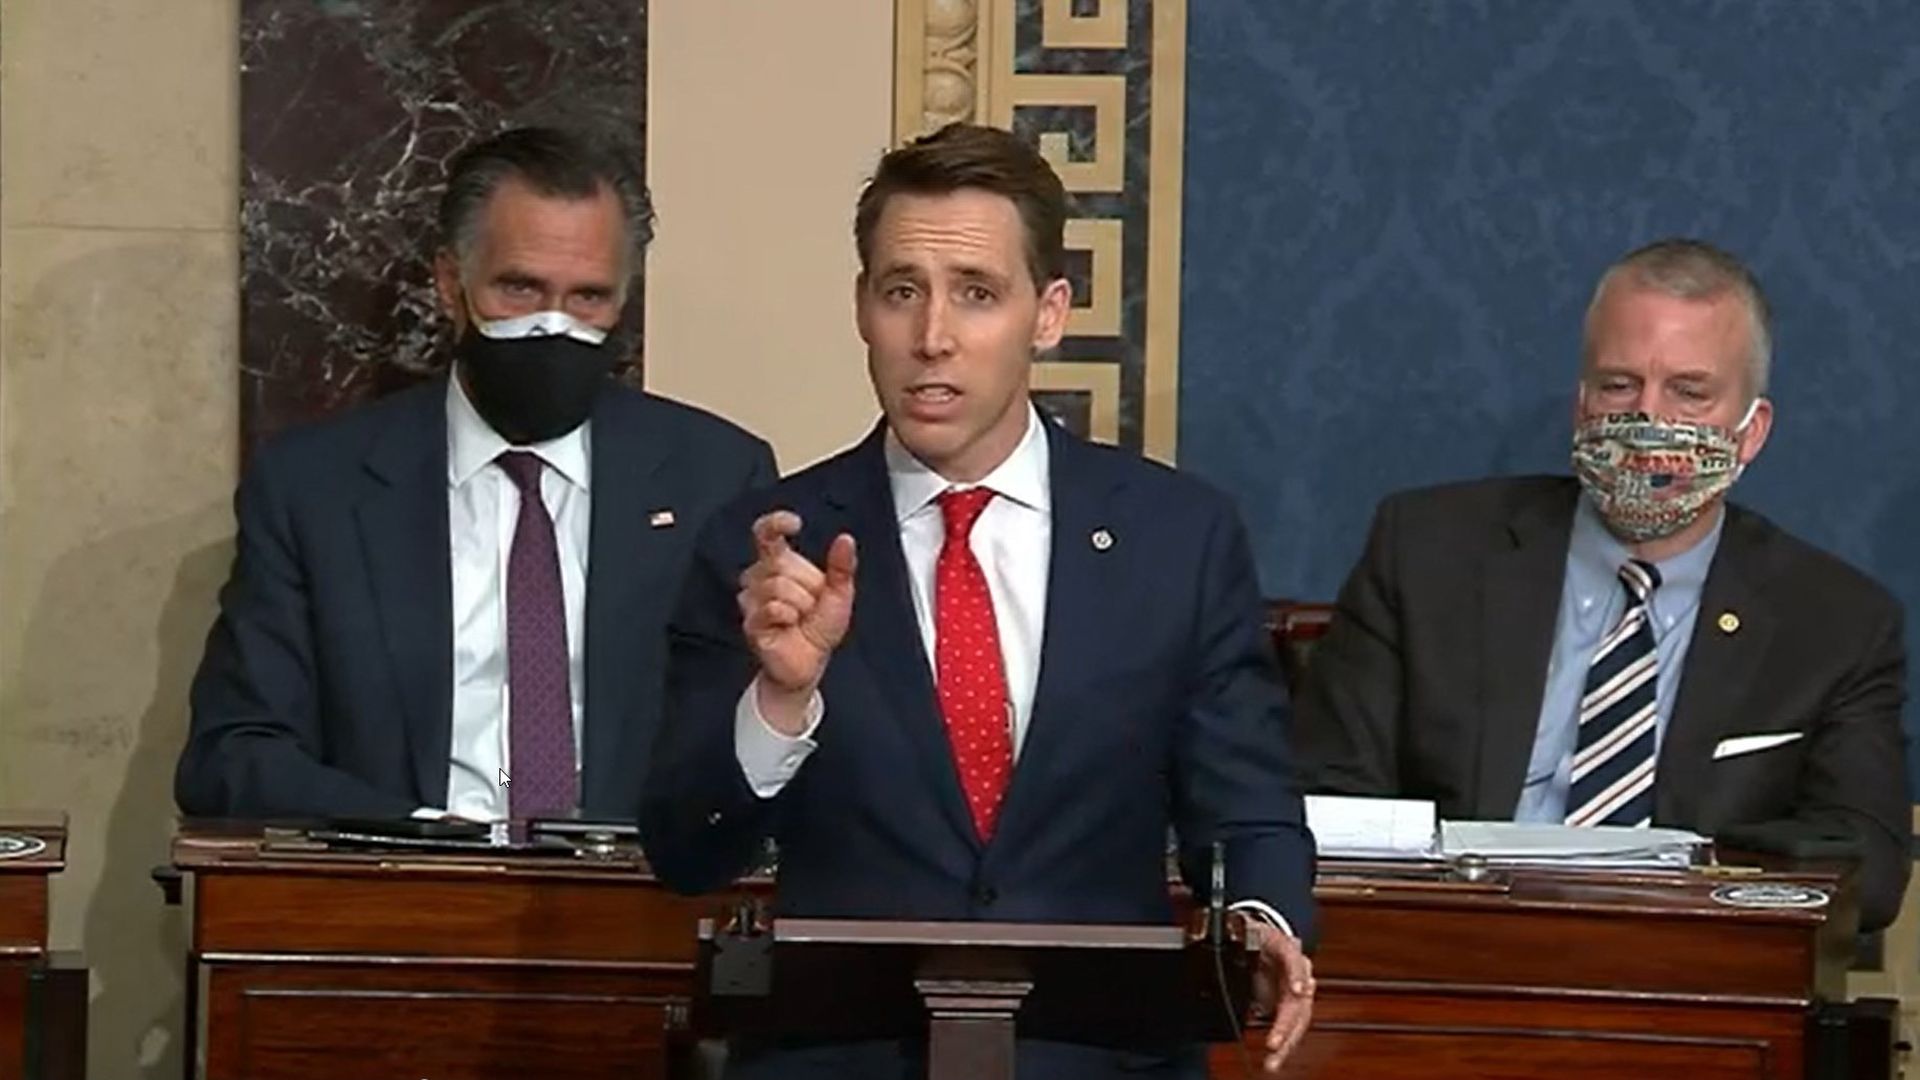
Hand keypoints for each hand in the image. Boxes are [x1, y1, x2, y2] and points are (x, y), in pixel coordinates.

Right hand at [738, 510, 855, 731]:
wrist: (809, 661)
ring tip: (800, 618)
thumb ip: (842, 566)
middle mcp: (760, 577)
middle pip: (781, 563)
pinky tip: (789, 625)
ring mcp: (752, 600)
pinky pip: (773, 608)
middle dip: (807, 586)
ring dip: (800, 605)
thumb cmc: (819, 627)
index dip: (775, 523)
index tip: (795, 523)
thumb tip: (846, 539)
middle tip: (810, 606)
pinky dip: (789, 617)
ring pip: (778, 586)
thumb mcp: (839, 594)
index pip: (766, 534)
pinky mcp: (750, 622)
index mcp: (780, 564)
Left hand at [1248, 921, 1313, 1073]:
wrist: (1262, 937)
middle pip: (1298, 1000)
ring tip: (1274, 1061)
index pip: (1295, 960)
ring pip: (1298, 1019)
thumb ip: (1242, 940)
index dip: (1298, 975)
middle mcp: (1299, 971)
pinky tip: (1276, 1056)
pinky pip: (1290, 1026)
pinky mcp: (1290, 1004)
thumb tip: (1231, 947)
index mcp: (1288, 948)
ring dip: (1287, 1041)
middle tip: (1274, 1044)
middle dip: (1287, 1025)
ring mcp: (1298, 989)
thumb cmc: (1256, 933)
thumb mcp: (1246, 931)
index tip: (1299, 990)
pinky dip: (1284, 1042)